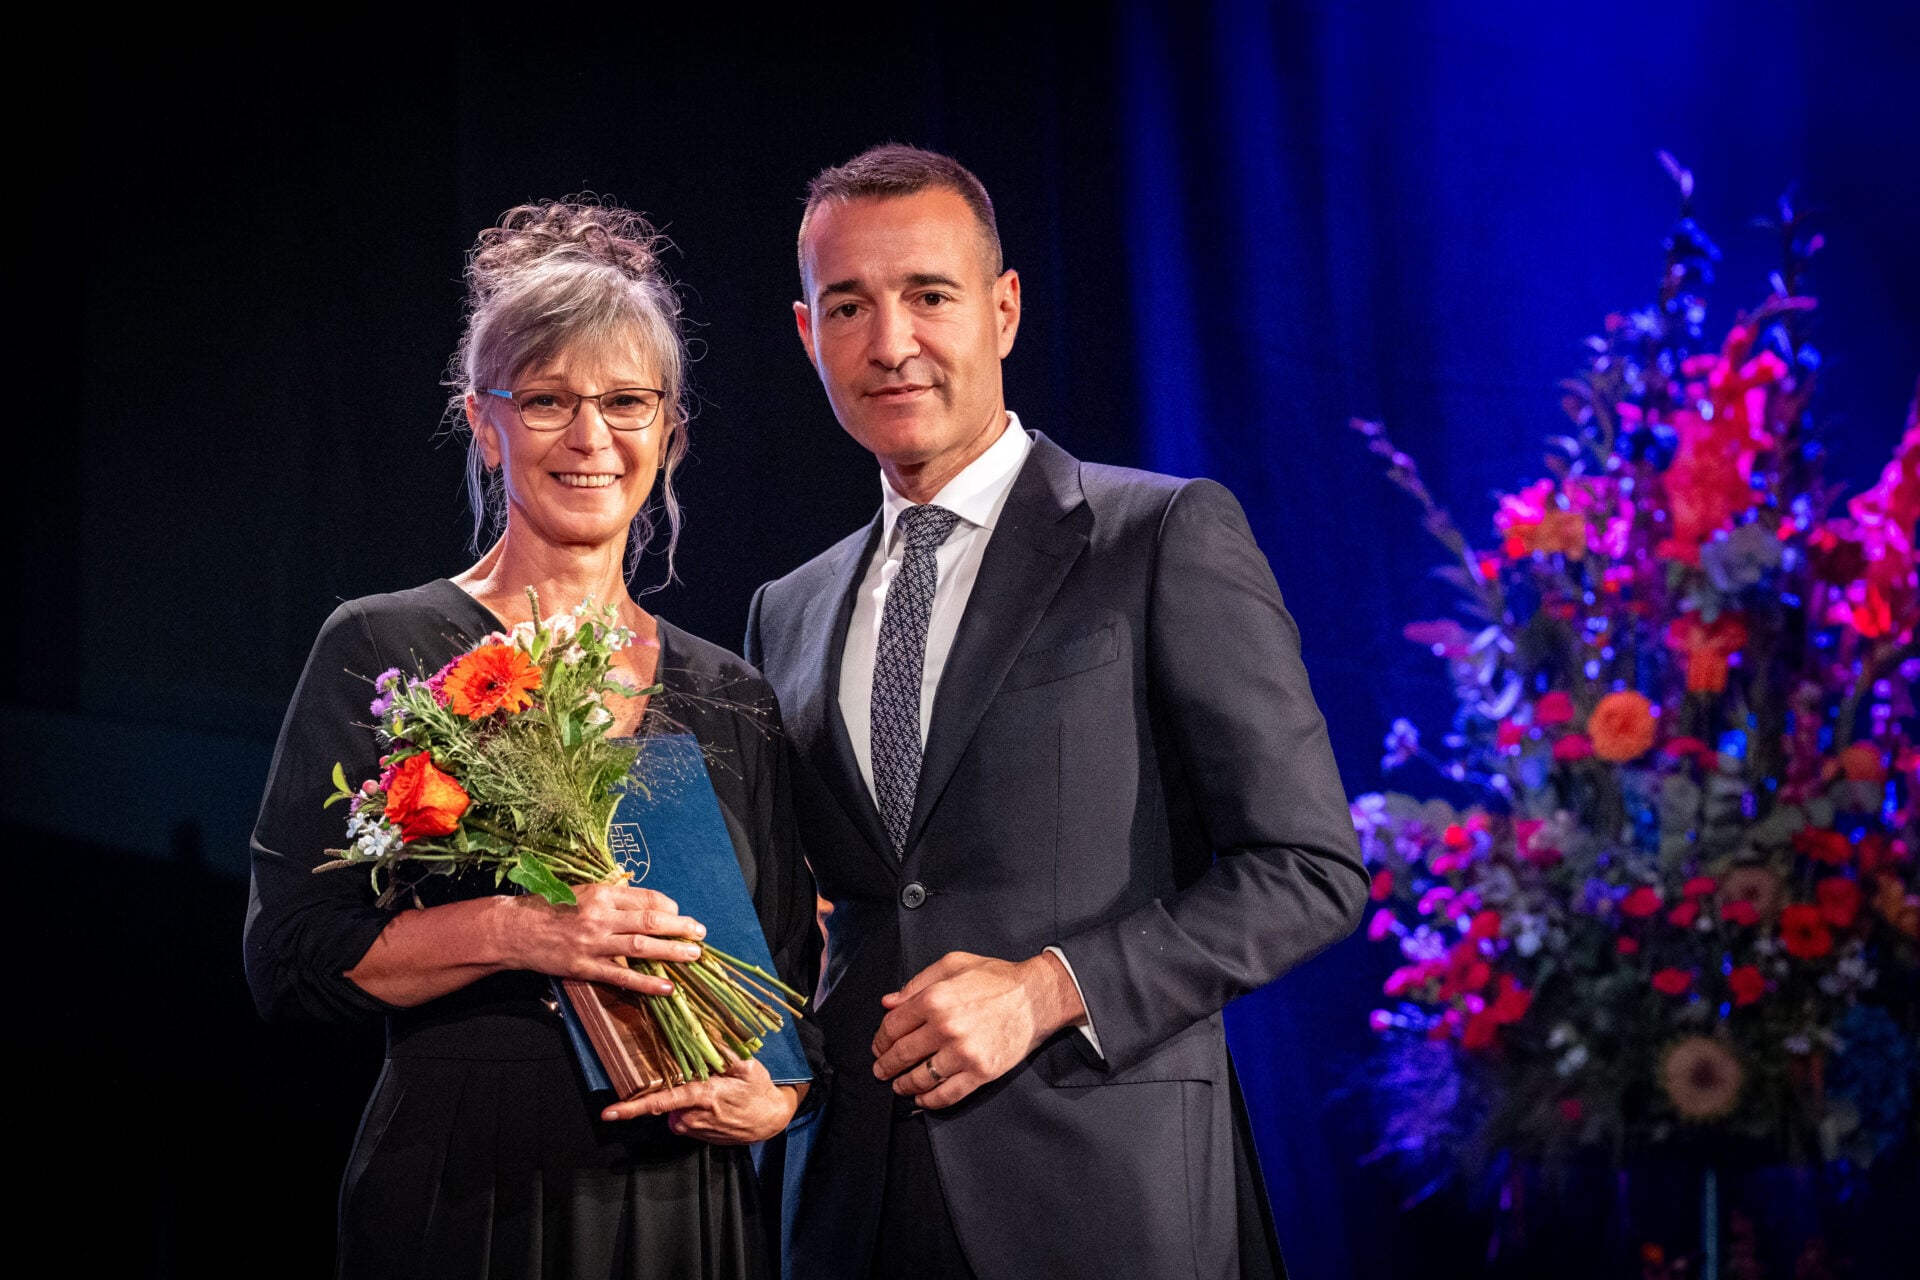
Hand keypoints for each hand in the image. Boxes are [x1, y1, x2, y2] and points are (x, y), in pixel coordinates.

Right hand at [502, 882, 706, 996]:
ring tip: (693, 955)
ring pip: (641, 947)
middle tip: (700, 933)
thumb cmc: (550, 907)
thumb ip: (613, 896)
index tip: (680, 914)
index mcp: (602, 894)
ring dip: (671, 952)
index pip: (646, 899)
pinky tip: (667, 987)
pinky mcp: (585, 967)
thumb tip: (646, 903)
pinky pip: (622, 977)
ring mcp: (594, 943)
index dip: (669, 906)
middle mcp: (601, 916)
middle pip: (650, 921)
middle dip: (680, 927)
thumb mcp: (582, 892)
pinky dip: (647, 983)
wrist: (515, 929)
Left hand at [601, 1054, 805, 1142]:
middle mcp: (691, 1116)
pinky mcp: (695, 1134)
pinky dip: (691, 1106)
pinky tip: (713, 1101)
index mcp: (701, 1097)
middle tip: (702, 1076)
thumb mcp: (748, 1066)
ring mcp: (692, 1128)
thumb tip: (704, 1030)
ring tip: (713, 1090)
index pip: (660, 1103)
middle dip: (672, 1085)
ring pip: (673, 1106)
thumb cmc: (758, 1092)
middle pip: (665, 1098)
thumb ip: (724, 1050)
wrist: (770, 1121)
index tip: (608, 1113)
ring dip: (685, 1095)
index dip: (631, 1109)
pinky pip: (682, 1115)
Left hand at [871, 951, 1085, 1108]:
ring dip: (904, 1085)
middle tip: (881, 1070)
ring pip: (921, 1078)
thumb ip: (917, 983)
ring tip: (899, 1085)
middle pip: (902, 1054)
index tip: (879, 1046)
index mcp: (935, 999)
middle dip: (886, 1065)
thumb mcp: (953, 964)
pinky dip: (930, 1101)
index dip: (880, 1040)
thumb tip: (888, 1003)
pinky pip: (947, 1094)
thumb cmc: (997, 979)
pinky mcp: (981, 1072)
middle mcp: (946, 1027)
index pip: (893, 1027)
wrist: (1036, 997)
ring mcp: (964, 1053)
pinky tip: (922, 1099)